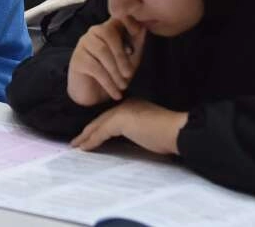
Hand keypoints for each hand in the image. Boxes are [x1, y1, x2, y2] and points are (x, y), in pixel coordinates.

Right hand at [67, 16, 146, 105]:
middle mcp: (94, 32)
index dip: (128, 21)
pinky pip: (95, 67)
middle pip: (108, 33)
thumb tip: (143, 27)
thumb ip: (136, 43)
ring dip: (115, 71)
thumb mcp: (131, 59)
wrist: (95, 96)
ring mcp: (84, 44)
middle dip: (121, 55)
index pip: (117, 17)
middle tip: (129, 74)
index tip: (137, 34)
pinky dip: (108, 82)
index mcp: (109, 29)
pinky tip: (116, 93)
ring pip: (102, 51)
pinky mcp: (77, 59)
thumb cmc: (115, 74)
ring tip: (123, 86)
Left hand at [72, 98, 187, 154]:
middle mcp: (125, 106)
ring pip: (98, 125)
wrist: (178, 130)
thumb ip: (139, 131)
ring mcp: (122, 112)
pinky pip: (100, 133)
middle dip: (88, 131)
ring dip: (85, 136)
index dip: (99, 126)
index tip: (90, 135)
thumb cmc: (170, 133)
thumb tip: (132, 141)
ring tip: (76, 145)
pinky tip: (83, 148)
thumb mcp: (151, 131)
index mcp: (133, 106)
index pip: (111, 118)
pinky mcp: (120, 121)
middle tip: (77, 141)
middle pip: (101, 120)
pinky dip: (91, 141)